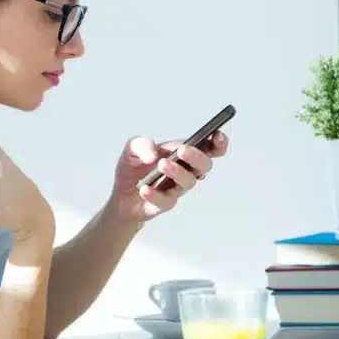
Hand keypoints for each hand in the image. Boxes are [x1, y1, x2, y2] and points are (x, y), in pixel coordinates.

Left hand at [108, 131, 228, 223]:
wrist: (120, 195)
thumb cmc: (134, 168)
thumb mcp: (132, 149)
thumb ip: (141, 144)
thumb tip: (154, 155)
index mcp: (184, 154)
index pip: (210, 149)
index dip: (219, 143)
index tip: (216, 135)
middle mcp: (186, 171)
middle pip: (205, 166)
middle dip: (197, 157)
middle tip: (182, 151)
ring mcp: (177, 188)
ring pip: (189, 182)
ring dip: (177, 172)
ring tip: (161, 164)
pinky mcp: (165, 204)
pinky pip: (166, 201)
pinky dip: (155, 194)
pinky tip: (144, 189)